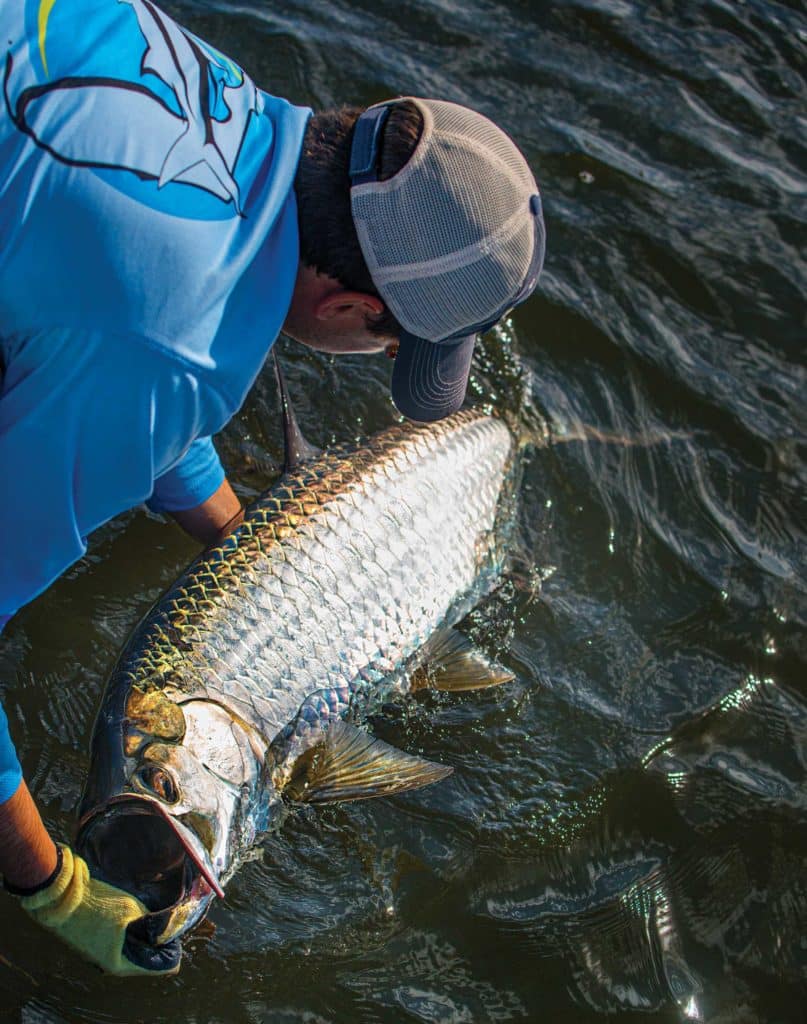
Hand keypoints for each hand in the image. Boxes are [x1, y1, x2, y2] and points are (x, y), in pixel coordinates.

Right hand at [15, 845, 179, 976]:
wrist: (61, 897)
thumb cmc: (96, 905)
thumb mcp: (130, 909)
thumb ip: (149, 919)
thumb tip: (165, 922)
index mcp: (119, 965)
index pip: (156, 967)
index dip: (171, 953)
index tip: (181, 936)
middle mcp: (109, 965)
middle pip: (144, 958)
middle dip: (159, 943)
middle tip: (173, 925)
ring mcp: (100, 954)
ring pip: (131, 949)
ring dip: (144, 936)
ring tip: (159, 919)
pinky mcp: (94, 942)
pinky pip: (119, 941)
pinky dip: (131, 932)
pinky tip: (139, 916)